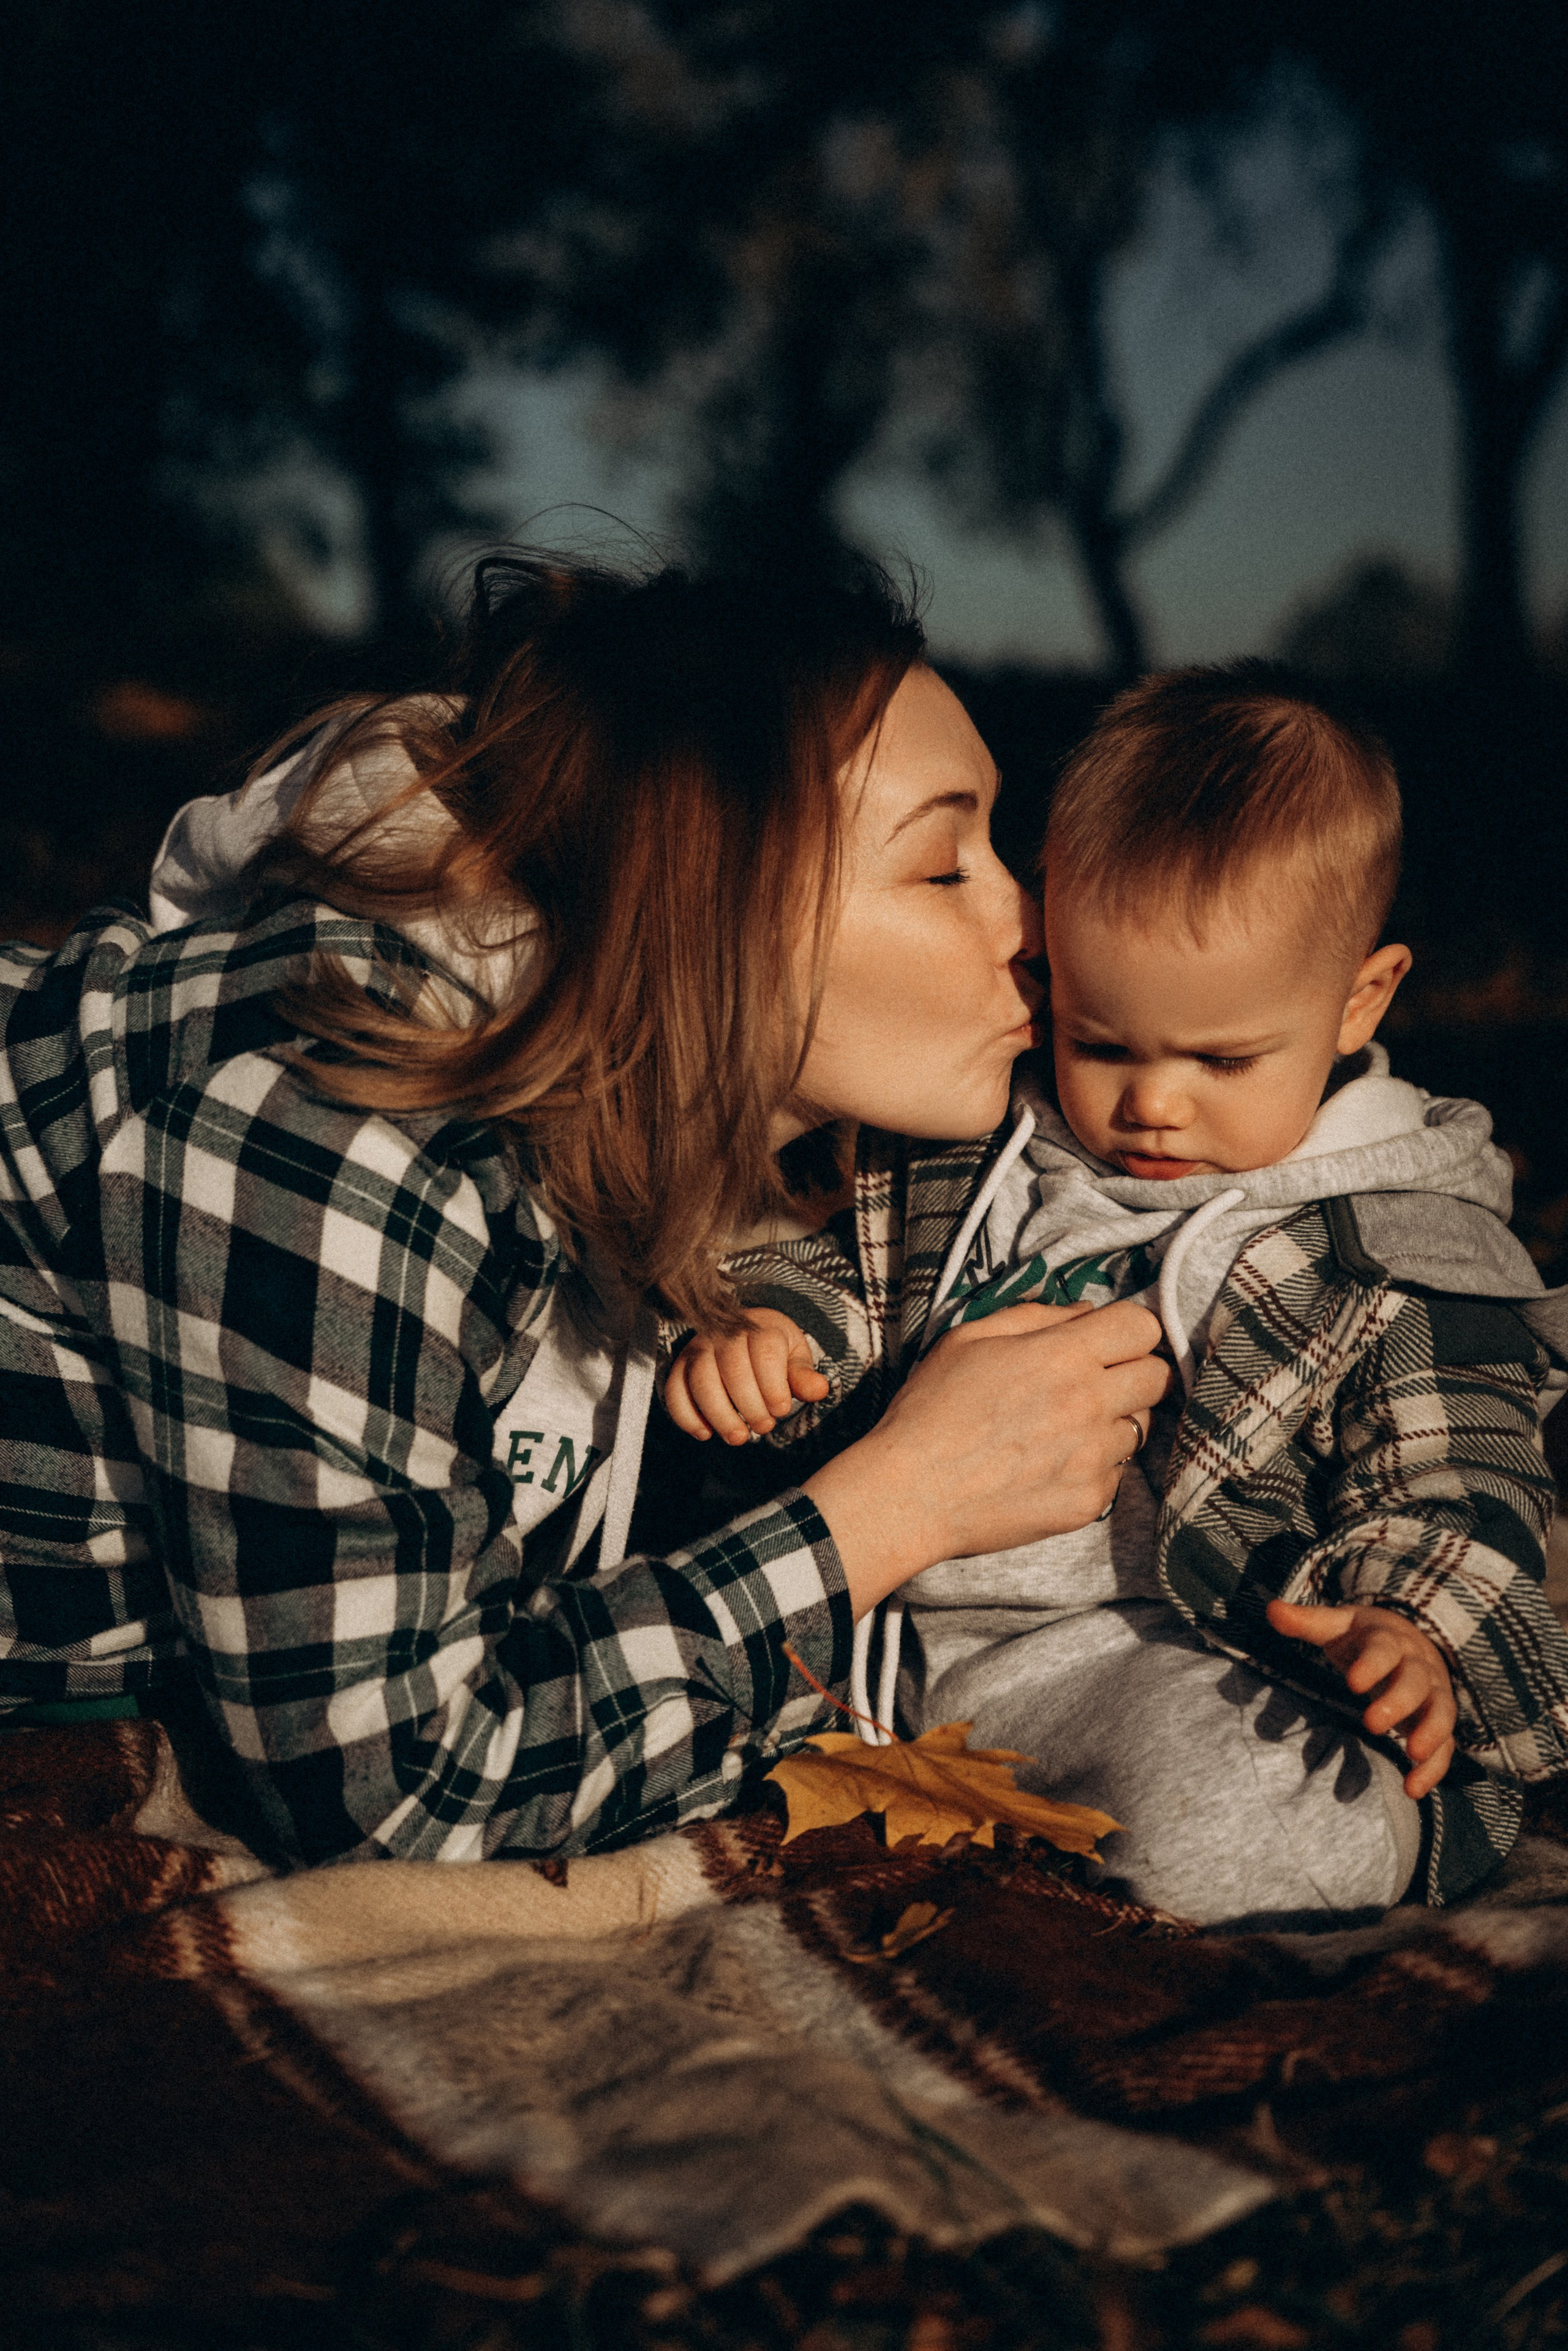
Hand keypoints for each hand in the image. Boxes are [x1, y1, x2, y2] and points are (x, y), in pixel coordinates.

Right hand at [665, 1309, 829, 1444]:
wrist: (742, 1333)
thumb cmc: (773, 1351)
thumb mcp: (794, 1358)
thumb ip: (803, 1375)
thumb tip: (819, 1390)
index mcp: (760, 1326)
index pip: (765, 1353)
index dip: (773, 1386)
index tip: (781, 1410)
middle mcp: (725, 1333)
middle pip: (733, 1369)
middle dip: (750, 1406)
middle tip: (764, 1427)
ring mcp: (698, 1348)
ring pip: (701, 1380)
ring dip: (720, 1414)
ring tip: (738, 1437)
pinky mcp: (680, 1365)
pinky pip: (675, 1389)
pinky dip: (686, 1415)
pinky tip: (705, 1433)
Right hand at [802, 1299, 1170, 1616]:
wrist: (910, 1494)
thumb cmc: (930, 1410)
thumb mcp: (968, 1339)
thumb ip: (1034, 1317)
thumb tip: (1085, 1312)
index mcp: (1063, 1356)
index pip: (1142, 1327)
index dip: (1128, 1330)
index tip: (1108, 1342)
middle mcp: (1089, 1405)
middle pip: (1157, 1377)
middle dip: (1134, 1372)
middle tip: (1097, 1382)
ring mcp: (1094, 1457)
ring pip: (1141, 1427)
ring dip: (1115, 1421)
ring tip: (1066, 1427)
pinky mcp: (1089, 1501)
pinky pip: (1117, 1473)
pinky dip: (1094, 1465)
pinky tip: (1052, 1464)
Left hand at [1265, 1599, 1456, 1798]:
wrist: (1412, 1641)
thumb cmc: (1366, 1637)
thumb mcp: (1339, 1625)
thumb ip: (1308, 1621)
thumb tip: (1272, 1610)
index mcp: (1389, 1641)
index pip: (1384, 1649)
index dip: (1372, 1665)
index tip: (1353, 1682)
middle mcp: (1417, 1667)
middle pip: (1414, 1682)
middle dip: (1397, 1702)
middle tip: (1371, 1723)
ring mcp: (1433, 1695)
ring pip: (1440, 1712)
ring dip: (1430, 1733)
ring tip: (1412, 1754)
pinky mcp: (1438, 1722)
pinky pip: (1446, 1745)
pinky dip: (1434, 1768)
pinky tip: (1412, 1790)